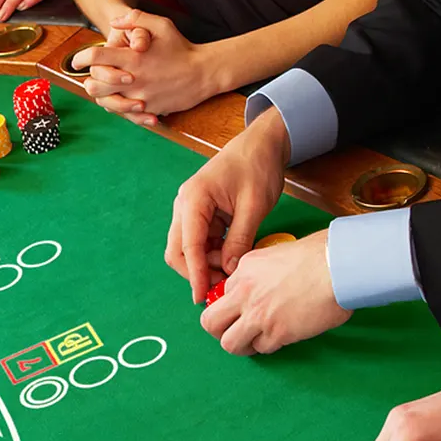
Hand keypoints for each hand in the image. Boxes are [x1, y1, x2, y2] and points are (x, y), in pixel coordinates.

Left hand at [72, 10, 220, 124]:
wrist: (204, 73)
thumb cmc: (181, 47)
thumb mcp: (161, 24)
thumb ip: (135, 18)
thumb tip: (113, 23)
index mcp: (133, 58)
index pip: (96, 58)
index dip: (81, 58)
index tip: (76, 60)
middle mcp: (133, 80)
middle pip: (95, 86)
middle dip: (89, 80)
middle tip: (92, 76)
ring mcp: (140, 98)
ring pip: (107, 103)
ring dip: (102, 95)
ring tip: (105, 88)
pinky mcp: (148, 110)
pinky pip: (125, 114)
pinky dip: (120, 108)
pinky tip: (122, 98)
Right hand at [165, 114, 292, 301]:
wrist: (262, 144)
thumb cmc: (257, 167)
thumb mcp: (253, 206)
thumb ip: (239, 239)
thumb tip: (228, 270)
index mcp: (193, 199)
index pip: (188, 246)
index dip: (195, 274)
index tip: (202, 297)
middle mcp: (185, 204)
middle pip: (178, 250)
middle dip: (196, 271)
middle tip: (221, 286)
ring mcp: (191, 208)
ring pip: (188, 247)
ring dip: (205, 263)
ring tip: (232, 270)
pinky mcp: (201, 212)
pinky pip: (200, 240)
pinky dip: (212, 253)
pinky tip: (230, 258)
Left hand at [199, 229, 352, 354]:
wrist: (337, 266)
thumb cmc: (317, 255)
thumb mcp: (275, 254)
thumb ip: (259, 273)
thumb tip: (259, 288)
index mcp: (243, 271)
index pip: (219, 297)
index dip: (230, 306)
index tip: (240, 311)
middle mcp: (244, 294)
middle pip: (210, 322)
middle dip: (219, 331)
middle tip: (234, 332)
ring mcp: (258, 315)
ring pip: (229, 343)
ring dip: (241, 345)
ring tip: (254, 341)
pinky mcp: (277, 332)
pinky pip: (261, 348)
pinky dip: (268, 346)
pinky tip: (280, 337)